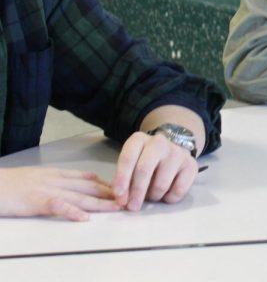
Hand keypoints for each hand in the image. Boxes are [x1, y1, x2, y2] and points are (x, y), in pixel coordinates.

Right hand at [0, 166, 118, 221]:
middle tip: (129, 198)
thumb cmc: (11, 183)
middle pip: (89, 186)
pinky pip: (57, 206)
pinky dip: (71, 212)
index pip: (88, 178)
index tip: (124, 187)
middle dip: (111, 192)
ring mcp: (47, 190)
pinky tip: (84, 218)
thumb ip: (59, 179)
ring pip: (79, 196)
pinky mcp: (35, 201)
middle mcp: (56, 180)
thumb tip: (80, 181)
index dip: (108, 183)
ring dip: (100, 202)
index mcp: (57, 174)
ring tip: (116, 207)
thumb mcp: (39, 176)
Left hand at [110, 131, 198, 210]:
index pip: (128, 158)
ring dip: (154, 196)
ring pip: (161, 183)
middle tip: (132, 207)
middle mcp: (159, 142)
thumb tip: (121, 201)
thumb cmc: (144, 162)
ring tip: (152, 196)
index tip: (120, 197)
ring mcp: (177, 152)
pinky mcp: (191, 164)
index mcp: (139, 140)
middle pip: (144, 169)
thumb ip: (123, 181)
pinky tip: (166, 194)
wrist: (170, 152)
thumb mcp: (130, 166)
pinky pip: (179, 189)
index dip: (122, 179)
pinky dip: (170, 198)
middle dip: (136, 192)